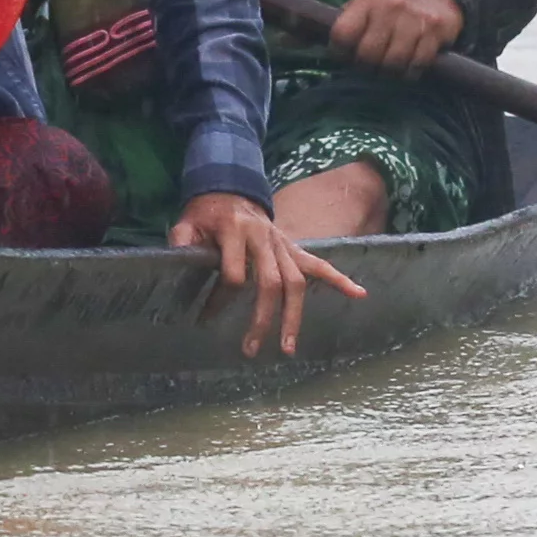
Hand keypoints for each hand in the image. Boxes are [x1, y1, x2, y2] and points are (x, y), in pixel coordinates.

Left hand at [170, 192, 367, 358]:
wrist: (230, 187)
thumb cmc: (206, 212)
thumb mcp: (187, 223)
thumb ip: (182, 241)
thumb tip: (177, 263)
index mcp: (235, 231)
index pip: (234, 273)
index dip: (220, 299)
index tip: (207, 319)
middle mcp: (264, 237)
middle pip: (270, 282)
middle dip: (263, 318)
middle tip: (252, 349)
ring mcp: (282, 243)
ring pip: (296, 281)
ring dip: (294, 316)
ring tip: (289, 346)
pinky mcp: (293, 247)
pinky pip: (319, 264)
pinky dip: (339, 279)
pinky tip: (359, 293)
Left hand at [330, 0, 465, 73]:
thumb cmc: (390, 9)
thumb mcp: (362, 8)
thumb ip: (335, 26)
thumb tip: (287, 43)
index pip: (343, 34)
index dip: (340, 52)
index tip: (345, 56)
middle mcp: (390, 6)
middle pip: (367, 54)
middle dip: (366, 66)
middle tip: (370, 65)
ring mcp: (415, 18)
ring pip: (392, 64)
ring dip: (388, 73)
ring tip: (387, 67)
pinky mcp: (435, 31)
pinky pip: (416, 66)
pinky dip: (408, 73)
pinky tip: (407, 66)